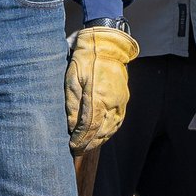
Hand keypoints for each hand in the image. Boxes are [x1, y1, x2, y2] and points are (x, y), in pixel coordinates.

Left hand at [65, 23, 138, 153]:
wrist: (106, 45)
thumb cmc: (85, 60)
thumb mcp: (71, 79)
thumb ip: (71, 105)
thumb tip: (71, 126)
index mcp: (97, 96)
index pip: (88, 127)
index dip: (80, 140)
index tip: (72, 146)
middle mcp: (111, 102)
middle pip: (100, 131)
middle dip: (88, 144)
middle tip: (77, 150)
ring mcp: (120, 101)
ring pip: (110, 129)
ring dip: (99, 140)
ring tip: (87, 146)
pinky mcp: (124, 99)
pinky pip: (118, 122)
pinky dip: (109, 132)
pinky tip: (101, 136)